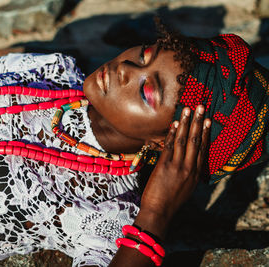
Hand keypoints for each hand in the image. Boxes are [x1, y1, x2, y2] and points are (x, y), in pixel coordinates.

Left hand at [140, 105, 210, 223]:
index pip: (203, 149)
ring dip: (185, 124)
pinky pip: (169, 146)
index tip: (207, 120)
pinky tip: (174, 124)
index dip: (205, 133)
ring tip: (187, 110)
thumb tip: (189, 162)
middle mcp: (189, 168)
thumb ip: (190, 173)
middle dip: (198, 122)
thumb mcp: (187, 187)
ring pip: (183, 141)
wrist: (159, 211)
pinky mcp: (164, 166)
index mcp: (196, 173)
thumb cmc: (171, 201)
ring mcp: (177, 166)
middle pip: (195, 141)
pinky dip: (171, 134)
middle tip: (200, 107)